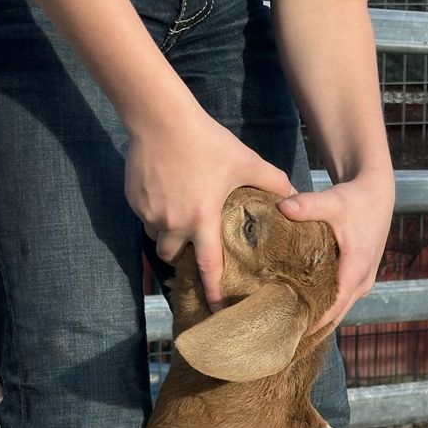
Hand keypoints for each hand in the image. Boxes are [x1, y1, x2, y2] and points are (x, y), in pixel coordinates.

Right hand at [125, 103, 292, 308]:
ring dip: (167, 237)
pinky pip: (144, 216)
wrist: (159, 116)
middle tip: (192, 251)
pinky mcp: (134, 199)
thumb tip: (294, 194)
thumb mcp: (244, 160)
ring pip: (156, 238)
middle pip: (173, 258)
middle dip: (182, 259)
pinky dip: (154, 214)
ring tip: (178, 224)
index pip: (208, 268)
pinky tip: (165, 197)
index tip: (218, 310)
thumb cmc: (206, 140)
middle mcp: (174, 223)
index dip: (214, 292)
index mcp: (202, 220)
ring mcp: (150, 212)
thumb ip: (272, 179)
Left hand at [278, 173, 394, 330]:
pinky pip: (342, 300)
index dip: (316, 321)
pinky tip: (305, 312)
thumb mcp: (333, 200)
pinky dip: (326, 308)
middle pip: (338, 314)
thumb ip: (308, 205)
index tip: (294, 332)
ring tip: (293, 330)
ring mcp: (363, 281)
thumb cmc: (355, 198)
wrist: (377, 192)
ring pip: (341, 309)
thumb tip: (282, 206)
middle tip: (286, 339)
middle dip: (315, 327)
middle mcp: (363, 280)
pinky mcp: (360, 277)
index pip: (335, 305)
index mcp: (357, 268)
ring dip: (321, 320)